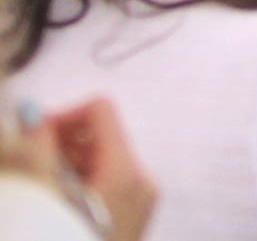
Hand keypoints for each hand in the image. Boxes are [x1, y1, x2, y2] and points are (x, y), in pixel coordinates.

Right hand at [42, 98, 154, 240]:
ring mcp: (141, 200)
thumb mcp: (42, 199)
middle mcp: (142, 180)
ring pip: (100, 161)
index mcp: (126, 170)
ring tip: (42, 194)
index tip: (31, 144)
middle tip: (29, 171)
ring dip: (64, 167)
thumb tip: (32, 115)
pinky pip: (105, 184)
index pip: (99, 111)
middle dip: (59, 145)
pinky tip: (56, 209)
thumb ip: (36, 153)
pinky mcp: (132, 217)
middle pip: (100, 136)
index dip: (60, 119)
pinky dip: (77, 185)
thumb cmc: (61, 237)